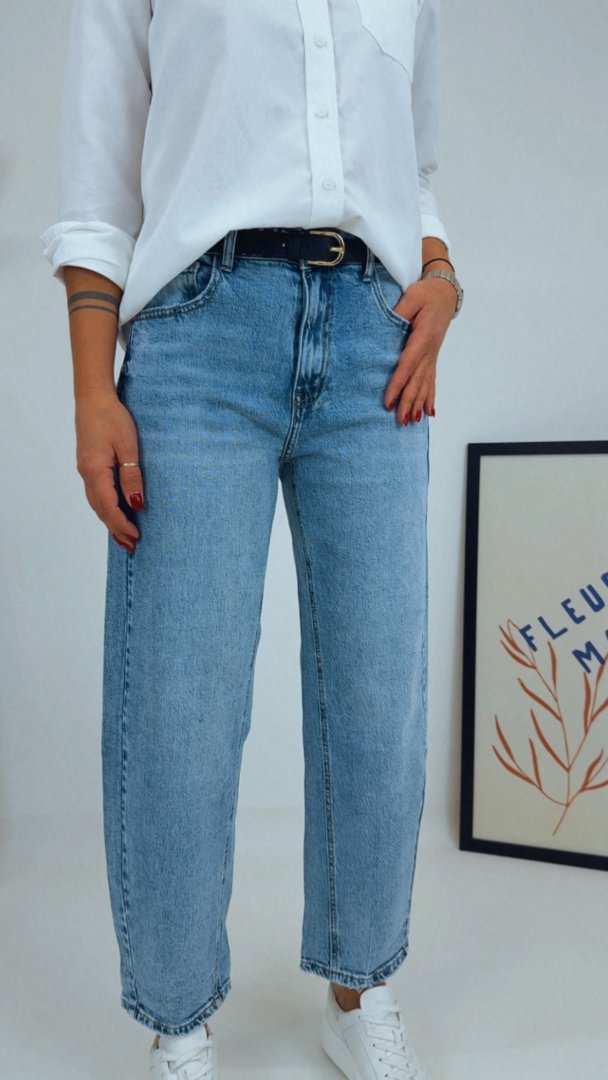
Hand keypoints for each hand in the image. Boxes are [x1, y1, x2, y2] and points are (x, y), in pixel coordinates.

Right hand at [75, 388, 143, 552]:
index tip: (136, 538)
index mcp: (95, 472)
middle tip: (132, 547)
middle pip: (101, 510)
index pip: (109, 508)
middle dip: (116, 529)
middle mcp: (87, 475)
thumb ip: (131, 477)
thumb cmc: (112, 418)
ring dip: (110, 521)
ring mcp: (86, 470)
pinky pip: (97, 494)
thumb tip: (136, 505)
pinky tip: (114, 512)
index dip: (122, 525)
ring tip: (124, 537)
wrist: (93, 398)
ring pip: (97, 503)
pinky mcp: (89, 465)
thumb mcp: (128, 447)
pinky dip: (106, 508)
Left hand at [384, 275, 455, 421]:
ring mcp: (432, 356)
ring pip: (425, 384)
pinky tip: (429, 413)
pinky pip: (432, 381)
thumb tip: (388, 325)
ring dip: (418, 404)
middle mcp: (430, 351)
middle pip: (417, 380)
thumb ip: (400, 311)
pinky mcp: (432, 358)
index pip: (407, 364)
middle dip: (408, 401)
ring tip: (411, 421)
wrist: (444, 294)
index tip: (389, 401)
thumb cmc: (426, 294)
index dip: (398, 384)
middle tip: (400, 420)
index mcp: (424, 337)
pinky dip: (430, 398)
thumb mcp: (412, 297)